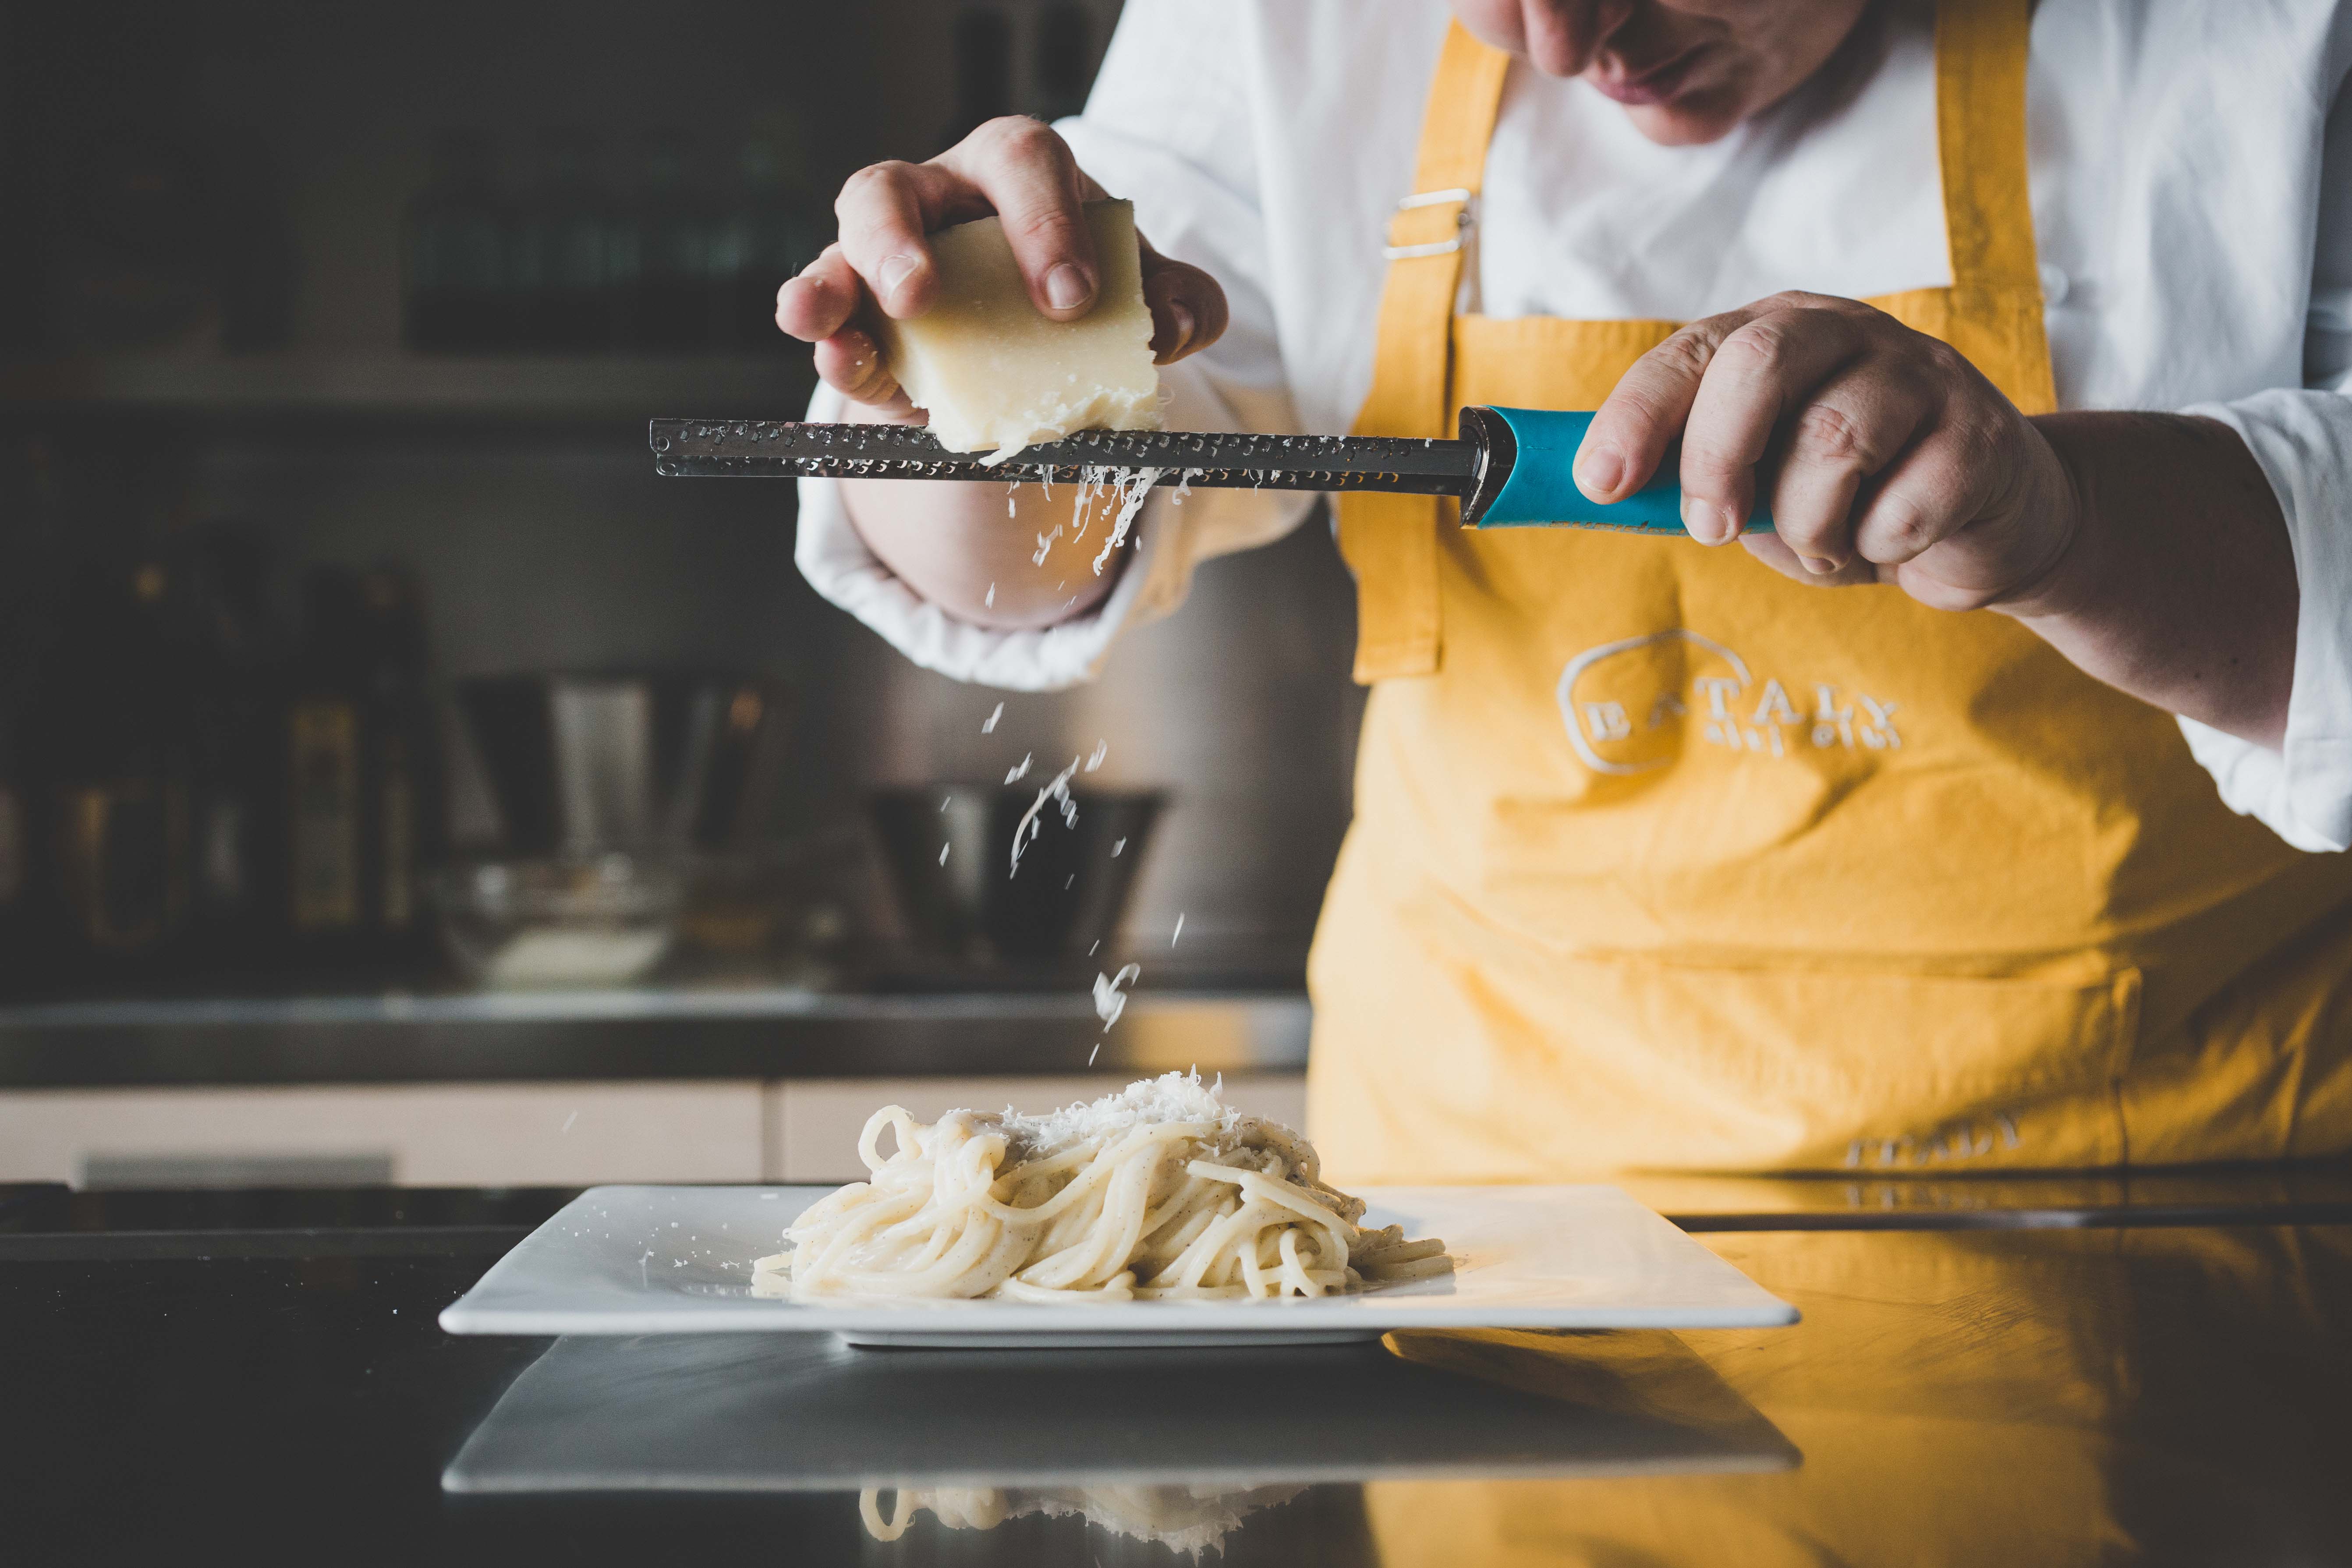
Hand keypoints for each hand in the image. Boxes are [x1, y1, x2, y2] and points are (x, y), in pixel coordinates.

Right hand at [775, 116, 1228, 418]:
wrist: (1040, 343)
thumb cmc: (1084, 290)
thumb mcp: (1144, 291)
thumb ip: (1182, 300)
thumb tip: (1179, 322)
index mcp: (1016, 172)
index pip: (1023, 163)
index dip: (1044, 224)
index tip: (1072, 300)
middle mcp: (938, 200)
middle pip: (894, 188)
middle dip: (899, 238)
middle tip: (920, 294)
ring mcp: (886, 256)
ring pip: (842, 248)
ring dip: (830, 281)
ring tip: (822, 318)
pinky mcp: (863, 320)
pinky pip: (834, 323)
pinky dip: (832, 343)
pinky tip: (838, 358)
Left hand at [1573, 291, 2079, 612]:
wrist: (1985, 521)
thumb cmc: (1847, 498)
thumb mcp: (1755, 484)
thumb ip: (1687, 477)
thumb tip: (1598, 489)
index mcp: (1773, 333)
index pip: (1690, 353)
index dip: (1637, 416)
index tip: (1601, 483)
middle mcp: (1844, 332)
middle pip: (1757, 366)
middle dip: (1717, 458)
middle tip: (1715, 528)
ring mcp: (1920, 373)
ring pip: (1832, 442)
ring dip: (1809, 525)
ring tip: (1825, 543)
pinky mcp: (1981, 432)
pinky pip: (1904, 505)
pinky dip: (1879, 546)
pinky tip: (1891, 538)